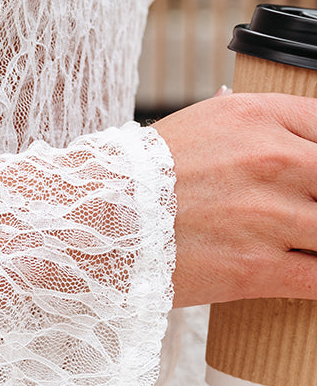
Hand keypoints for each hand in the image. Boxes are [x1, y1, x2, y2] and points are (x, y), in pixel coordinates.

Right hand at [153, 90, 316, 307]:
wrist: (91, 224)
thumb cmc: (137, 178)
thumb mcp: (197, 124)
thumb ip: (242, 119)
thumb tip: (254, 107)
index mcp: (259, 117)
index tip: (312, 181)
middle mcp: (274, 160)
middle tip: (305, 213)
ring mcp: (270, 217)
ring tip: (301, 243)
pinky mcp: (259, 269)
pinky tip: (307, 277)